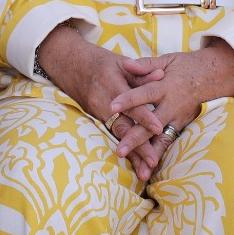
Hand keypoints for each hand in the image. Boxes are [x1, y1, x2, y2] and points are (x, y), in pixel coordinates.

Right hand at [35, 23, 164, 177]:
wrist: (71, 66)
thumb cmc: (102, 63)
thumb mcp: (122, 63)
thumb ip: (142, 72)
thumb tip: (162, 75)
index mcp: (112, 85)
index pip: (131, 104)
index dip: (144, 117)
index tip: (159, 128)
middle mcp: (103, 103)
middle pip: (124, 127)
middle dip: (139, 146)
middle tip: (153, 161)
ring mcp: (98, 113)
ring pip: (118, 136)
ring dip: (132, 154)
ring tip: (145, 171)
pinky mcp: (97, 120)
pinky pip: (113, 136)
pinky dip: (124, 150)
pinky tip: (134, 164)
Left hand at [107, 41, 233, 178]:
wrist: (216, 74)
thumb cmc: (188, 66)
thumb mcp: (168, 60)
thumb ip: (146, 64)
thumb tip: (126, 64)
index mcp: (167, 86)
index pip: (145, 94)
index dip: (129, 100)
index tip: (112, 107)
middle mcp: (174, 105)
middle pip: (152, 124)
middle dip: (135, 138)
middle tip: (119, 150)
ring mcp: (180, 118)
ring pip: (163, 139)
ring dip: (149, 154)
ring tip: (139, 171)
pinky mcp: (185, 126)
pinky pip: (170, 142)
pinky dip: (160, 154)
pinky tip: (151, 168)